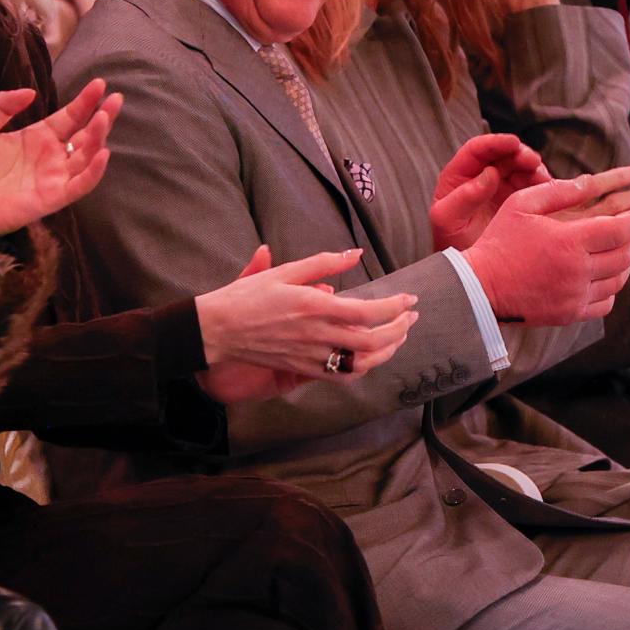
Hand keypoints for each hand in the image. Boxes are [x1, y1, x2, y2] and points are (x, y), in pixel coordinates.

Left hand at [0, 79, 120, 234]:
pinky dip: (93, 172)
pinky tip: (103, 153)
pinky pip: (79, 186)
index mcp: (38, 139)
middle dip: (103, 117)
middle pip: (86, 136)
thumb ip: (3, 105)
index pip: (70, 117)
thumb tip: (31, 93)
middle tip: (116, 99)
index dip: (85, 101)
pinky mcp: (51, 198)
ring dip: (98, 138)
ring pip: (86, 158)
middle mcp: (51, 158)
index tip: (99, 83)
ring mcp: (53, 178)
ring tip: (104, 118)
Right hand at [195, 246, 420, 403]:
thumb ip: (324, 263)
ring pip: (360, 363)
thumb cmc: (248, 296)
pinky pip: (340, 376)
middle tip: (411, 317)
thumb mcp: (285, 270)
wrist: (218, 329)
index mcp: (314, 306)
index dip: (394, 307)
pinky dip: (361, 368)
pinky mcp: (302, 368)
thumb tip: (355, 253)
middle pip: (372, 341)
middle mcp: (316, 335)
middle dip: (399, 329)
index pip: (367, 312)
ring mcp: (310, 356)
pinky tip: (370, 357)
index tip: (409, 299)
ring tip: (398, 337)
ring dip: (387, 351)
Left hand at [430, 133, 550, 251]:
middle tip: (534, 162)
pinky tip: (548, 189)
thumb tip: (488, 174)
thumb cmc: (451, 245)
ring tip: (542, 179)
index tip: (513, 143)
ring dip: (533, 168)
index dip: (495, 142)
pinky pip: (531, 185)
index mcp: (458, 177)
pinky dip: (541, 184)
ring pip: (520, 167)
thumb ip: (464, 197)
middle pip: (503, 155)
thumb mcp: (449, 221)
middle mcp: (480, 178)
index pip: (476, 150)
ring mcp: (500, 188)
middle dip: (520, 154)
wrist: (466, 272)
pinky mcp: (517, 201)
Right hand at [462, 167, 629, 326]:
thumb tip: (590, 181)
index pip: (620, 230)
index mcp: (569, 241)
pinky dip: (613, 289)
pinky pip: (605, 303)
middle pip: (624, 255)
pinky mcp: (570, 313)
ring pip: (618, 280)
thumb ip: (558, 191)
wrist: (480, 287)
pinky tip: (611, 277)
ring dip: (628, 263)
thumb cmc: (499, 241)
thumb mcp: (522, 205)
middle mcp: (578, 271)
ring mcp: (575, 296)